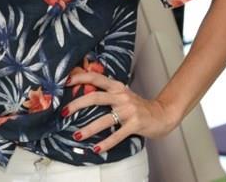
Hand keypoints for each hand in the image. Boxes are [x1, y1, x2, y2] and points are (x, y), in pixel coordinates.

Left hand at [62, 72, 179, 153]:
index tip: (65, 82)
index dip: (80, 78)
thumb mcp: (122, 94)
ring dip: (89, 129)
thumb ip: (106, 92)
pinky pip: (117, 135)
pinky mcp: (135, 124)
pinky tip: (96, 148)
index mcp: (117, 87)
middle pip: (95, 97)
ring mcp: (129, 110)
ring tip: (77, 135)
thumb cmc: (138, 105)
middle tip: (63, 112)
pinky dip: (106, 143)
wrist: (162, 114)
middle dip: (77, 105)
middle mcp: (122, 96)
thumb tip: (82, 92)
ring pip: (104, 119)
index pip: (96, 78)